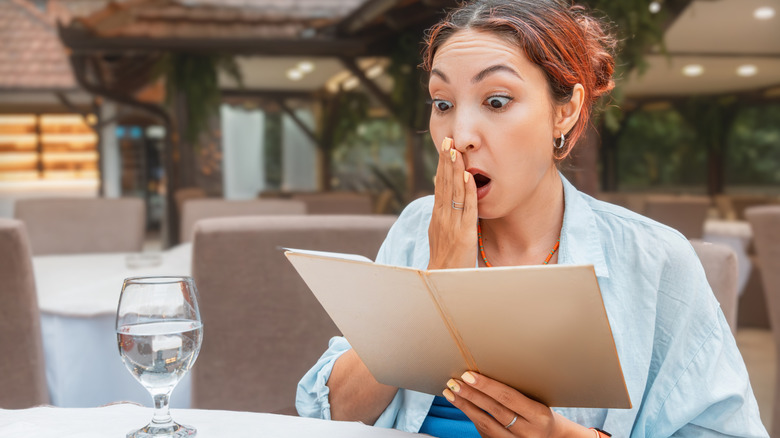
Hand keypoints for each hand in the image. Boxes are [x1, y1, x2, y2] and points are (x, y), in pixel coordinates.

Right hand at [428, 137, 477, 269]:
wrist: (441, 282)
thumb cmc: (444, 260)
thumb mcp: (440, 234)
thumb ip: (443, 216)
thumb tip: (444, 197)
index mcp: (437, 216)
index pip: (440, 185)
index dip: (442, 166)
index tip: (445, 147)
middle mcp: (442, 217)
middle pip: (444, 184)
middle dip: (446, 161)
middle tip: (447, 139)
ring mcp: (452, 225)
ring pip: (454, 192)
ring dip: (455, 170)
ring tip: (456, 151)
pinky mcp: (464, 234)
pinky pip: (467, 209)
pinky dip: (467, 192)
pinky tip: (468, 177)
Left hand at [443, 372, 590, 437]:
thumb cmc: (541, 411)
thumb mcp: (538, 400)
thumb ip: (517, 390)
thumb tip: (486, 370)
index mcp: (539, 415)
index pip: (508, 397)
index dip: (487, 386)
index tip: (469, 375)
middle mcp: (527, 432)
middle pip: (494, 411)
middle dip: (471, 395)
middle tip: (454, 381)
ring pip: (485, 424)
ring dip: (465, 406)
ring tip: (450, 392)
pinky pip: (484, 431)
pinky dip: (472, 416)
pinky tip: (462, 404)